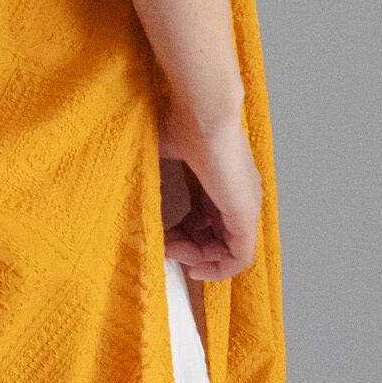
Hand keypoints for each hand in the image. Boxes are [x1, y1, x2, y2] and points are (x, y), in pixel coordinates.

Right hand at [160, 105, 260, 281]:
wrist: (203, 112)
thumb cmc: (182, 123)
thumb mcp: (162, 154)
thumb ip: (155, 175)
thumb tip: (136, 193)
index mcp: (222, 181)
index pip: (207, 222)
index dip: (184, 235)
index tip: (162, 235)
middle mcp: (238, 196)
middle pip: (218, 239)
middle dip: (189, 250)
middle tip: (165, 246)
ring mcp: (245, 205)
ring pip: (228, 251)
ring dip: (197, 259)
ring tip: (174, 251)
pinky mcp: (245, 214)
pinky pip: (239, 258)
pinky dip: (219, 270)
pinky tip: (196, 268)